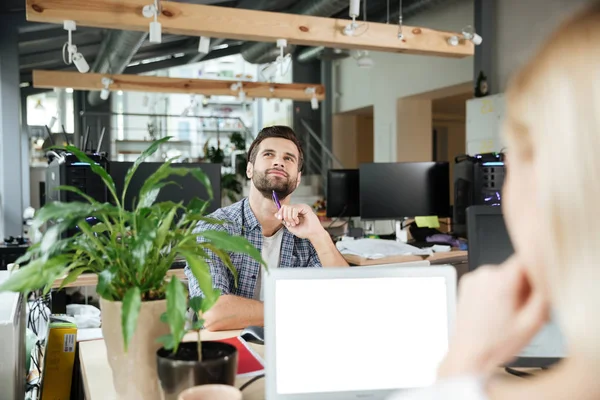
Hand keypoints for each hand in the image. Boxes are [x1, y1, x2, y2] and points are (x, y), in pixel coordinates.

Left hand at [275, 204, 323, 238]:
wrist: (313, 234)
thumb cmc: (304, 231)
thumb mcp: (290, 227)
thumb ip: (284, 220)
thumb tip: (276, 214)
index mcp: (294, 211)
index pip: (284, 207)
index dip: (280, 212)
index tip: (280, 218)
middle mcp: (298, 208)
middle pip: (285, 206)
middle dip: (285, 216)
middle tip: (290, 223)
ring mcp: (301, 207)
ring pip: (289, 207)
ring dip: (289, 217)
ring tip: (295, 223)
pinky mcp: (305, 207)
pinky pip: (294, 209)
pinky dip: (293, 216)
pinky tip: (297, 221)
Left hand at [438, 256, 548, 378]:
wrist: (469, 354)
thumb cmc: (496, 343)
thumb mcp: (532, 322)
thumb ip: (544, 294)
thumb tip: (549, 277)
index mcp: (500, 280)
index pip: (526, 258)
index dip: (537, 271)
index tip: (540, 286)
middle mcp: (484, 274)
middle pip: (514, 269)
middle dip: (523, 286)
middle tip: (524, 309)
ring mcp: (473, 278)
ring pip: (502, 275)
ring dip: (509, 289)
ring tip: (507, 314)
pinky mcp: (466, 284)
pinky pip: (489, 281)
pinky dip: (495, 292)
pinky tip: (495, 311)